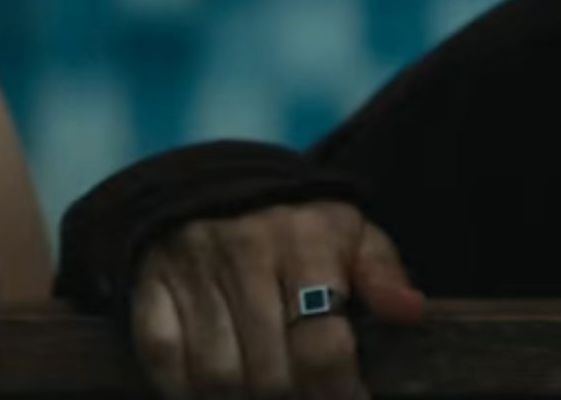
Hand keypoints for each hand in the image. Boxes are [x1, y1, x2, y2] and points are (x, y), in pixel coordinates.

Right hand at [131, 201, 424, 399]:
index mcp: (304, 239)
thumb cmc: (296, 224)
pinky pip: (161, 355)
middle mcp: (243, 250)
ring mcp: (191, 266)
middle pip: (270, 373)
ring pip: (216, 375)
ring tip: (261, 396)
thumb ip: (382, 273)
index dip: (339, 394)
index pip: (323, 346)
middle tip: (302, 398)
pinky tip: (210, 391)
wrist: (212, 183)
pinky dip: (182, 388)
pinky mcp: (150, 280)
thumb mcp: (349, 232)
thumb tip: (410, 311)